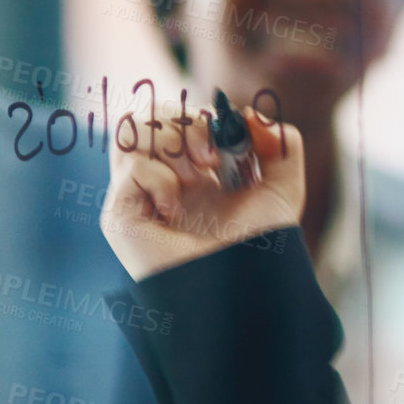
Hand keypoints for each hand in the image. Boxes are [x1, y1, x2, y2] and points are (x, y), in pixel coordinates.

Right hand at [101, 105, 303, 280]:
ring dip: (170, 140)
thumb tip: (252, 114)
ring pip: (130, 128)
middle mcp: (163, 179)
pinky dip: (159, 176)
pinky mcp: (120, 216)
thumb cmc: (258, 250)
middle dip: (189, 122)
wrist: (242, 292)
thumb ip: (281, 144)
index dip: (209, 118)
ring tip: (195, 175)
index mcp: (195, 170)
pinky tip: (176, 208)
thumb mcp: (283, 189)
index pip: (182, 114)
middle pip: (153, 112)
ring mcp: (138, 196)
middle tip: (212, 159)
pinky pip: (131, 168)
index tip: (237, 143)